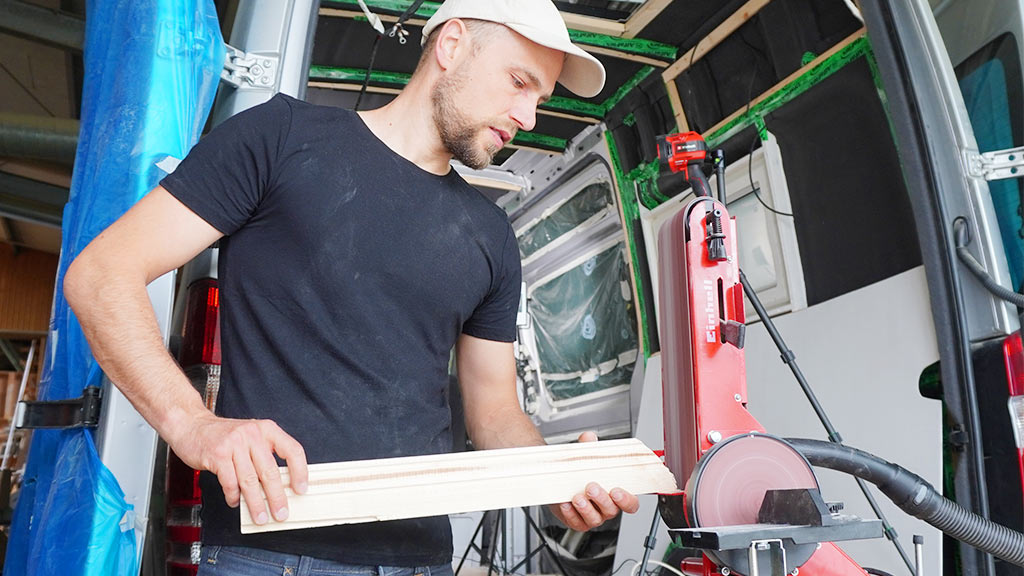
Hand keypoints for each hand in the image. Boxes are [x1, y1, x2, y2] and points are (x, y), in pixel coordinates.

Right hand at [168, 412, 307, 524]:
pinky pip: (230, 482)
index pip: (292, 450)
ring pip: (250, 480)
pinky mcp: (217, 454)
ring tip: (260, 515)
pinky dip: (234, 496)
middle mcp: (252, 434)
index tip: (301, 488)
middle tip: (281, 512)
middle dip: (277, 497)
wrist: (192, 425)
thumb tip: (281, 486)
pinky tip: (235, 501)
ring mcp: (234, 444)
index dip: (300, 471)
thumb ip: (266, 456)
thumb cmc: (224, 435)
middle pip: (270, 471)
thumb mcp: (251, 437)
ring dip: (256, 503)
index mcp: (267, 429)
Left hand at [549, 431, 639, 530]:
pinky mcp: (576, 521)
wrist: (559, 479)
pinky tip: (565, 503)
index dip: (626, 500)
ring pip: (594, 519)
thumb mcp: (587, 457)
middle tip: (591, 487)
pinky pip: (576, 523)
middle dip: (602, 499)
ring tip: (577, 497)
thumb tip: (589, 438)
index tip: (616, 490)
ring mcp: (592, 516)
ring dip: (586, 509)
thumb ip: (590, 447)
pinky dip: (570, 514)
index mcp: (616, 495)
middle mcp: (606, 508)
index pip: (630, 503)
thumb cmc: (580, 471)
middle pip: (611, 511)